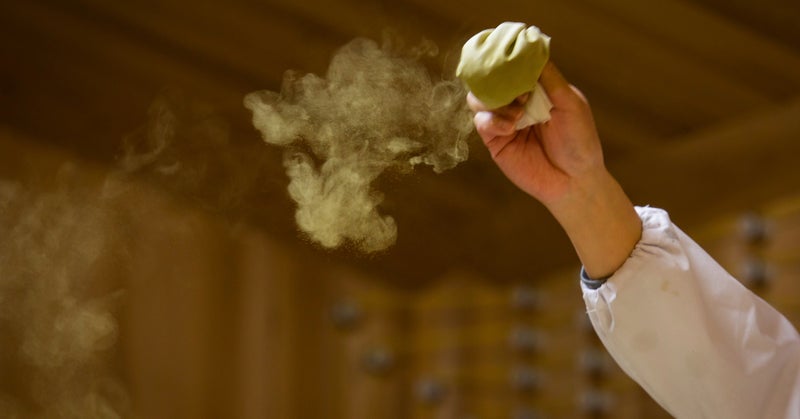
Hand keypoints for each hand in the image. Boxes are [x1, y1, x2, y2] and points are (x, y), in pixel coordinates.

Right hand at [467, 62, 604, 207]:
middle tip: (513, 87)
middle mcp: (517, 101)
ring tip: (517, 112)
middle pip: (491, 79)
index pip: (514, 65)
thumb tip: (531, 49)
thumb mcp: (570, 103)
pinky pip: (482, 122)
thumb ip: (549, 78)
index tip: (508, 56)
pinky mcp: (495, 141)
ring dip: (493, 100)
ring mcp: (504, 120)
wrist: (574, 181)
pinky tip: (510, 126)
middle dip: (495, 78)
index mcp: (536, 88)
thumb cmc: (579, 141)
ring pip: (480, 99)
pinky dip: (492, 120)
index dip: (508, 58)